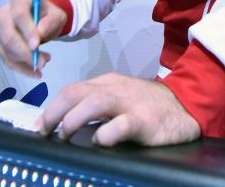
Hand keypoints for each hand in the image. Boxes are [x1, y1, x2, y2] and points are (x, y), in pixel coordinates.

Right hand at [0, 0, 66, 77]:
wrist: (41, 21)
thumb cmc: (48, 16)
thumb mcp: (57, 15)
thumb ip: (52, 21)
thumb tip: (40, 32)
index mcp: (19, 0)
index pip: (19, 14)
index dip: (27, 30)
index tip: (37, 46)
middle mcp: (3, 13)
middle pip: (8, 34)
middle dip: (25, 52)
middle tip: (43, 62)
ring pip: (7, 50)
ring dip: (25, 62)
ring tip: (44, 63)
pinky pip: (7, 59)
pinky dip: (21, 69)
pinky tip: (35, 73)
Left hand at [37, 73, 200, 146]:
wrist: (186, 105)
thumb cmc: (149, 105)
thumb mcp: (120, 97)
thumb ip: (96, 104)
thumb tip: (64, 121)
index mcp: (106, 83)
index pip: (72, 90)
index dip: (51, 107)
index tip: (39, 125)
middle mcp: (114, 89)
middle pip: (76, 92)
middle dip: (54, 111)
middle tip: (43, 130)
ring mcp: (129, 103)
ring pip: (95, 102)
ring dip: (73, 118)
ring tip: (64, 134)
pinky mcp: (144, 121)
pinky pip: (121, 125)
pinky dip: (106, 134)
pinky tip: (99, 141)